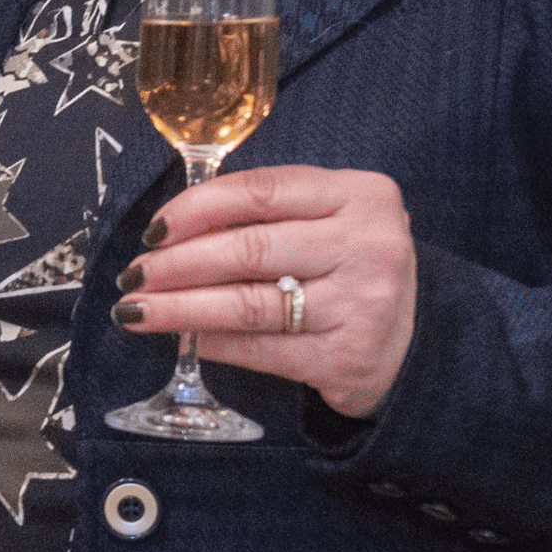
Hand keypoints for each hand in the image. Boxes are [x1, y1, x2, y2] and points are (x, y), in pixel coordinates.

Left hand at [116, 162, 419, 417]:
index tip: (153, 229)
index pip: (260, 192)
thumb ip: (268, 210)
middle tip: (133, 275)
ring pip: (249, 305)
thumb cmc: (351, 265)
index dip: (195, 208)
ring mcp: (362, 306)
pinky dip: (215, 343)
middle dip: (177, 264)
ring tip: (137, 310)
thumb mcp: (330, 218)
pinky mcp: (348, 358)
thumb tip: (172, 228)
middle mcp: (367, 247)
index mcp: (361, 195)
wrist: (419, 341)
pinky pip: (263, 350)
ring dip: (181, 308)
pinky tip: (187, 339)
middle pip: (248, 250)